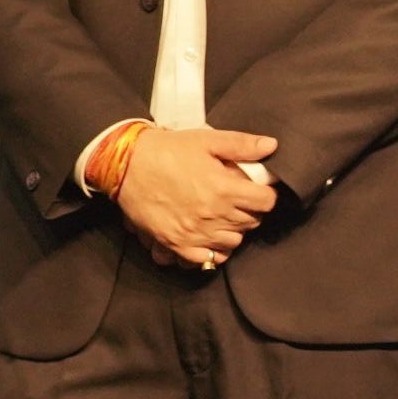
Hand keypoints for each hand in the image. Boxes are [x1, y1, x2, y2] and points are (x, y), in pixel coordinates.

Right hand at [113, 125, 277, 270]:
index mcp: (224, 189)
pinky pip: (208, 258)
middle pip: (252, 222)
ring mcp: (195, 233)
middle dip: (249, 210)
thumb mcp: (206, 140)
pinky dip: (214, 250)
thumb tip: (271, 146)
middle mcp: (213, 215)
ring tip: (222, 215)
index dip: (265, 194)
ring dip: (233, 230)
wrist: (125, 165)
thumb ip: (242, 144)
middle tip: (236, 198)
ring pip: (234, 242)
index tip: (256, 189)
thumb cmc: (166, 150)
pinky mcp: (177, 243)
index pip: (267, 202)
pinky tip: (209, 235)